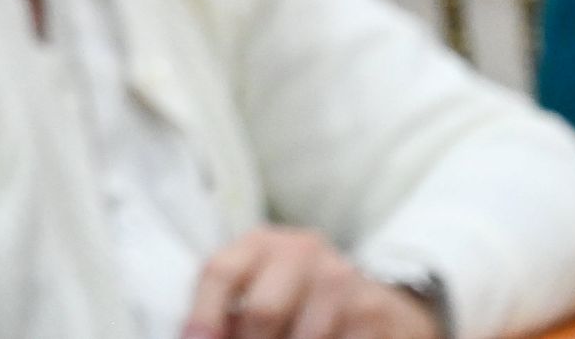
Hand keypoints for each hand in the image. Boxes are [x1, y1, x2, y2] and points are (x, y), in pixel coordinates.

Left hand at [180, 229, 442, 338]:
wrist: (374, 302)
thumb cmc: (298, 301)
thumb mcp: (260, 292)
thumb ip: (226, 315)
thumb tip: (199, 338)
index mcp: (260, 244)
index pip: (221, 272)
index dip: (202, 315)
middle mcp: (301, 251)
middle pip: (262, 311)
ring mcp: (342, 279)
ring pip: (304, 337)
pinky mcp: (374, 311)